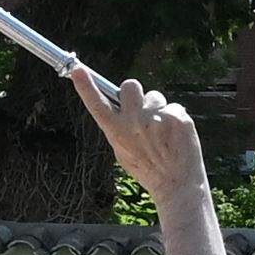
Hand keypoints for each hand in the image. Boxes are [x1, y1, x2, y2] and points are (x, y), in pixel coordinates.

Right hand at [72, 65, 209, 211]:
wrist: (176, 184)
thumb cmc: (148, 168)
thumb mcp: (123, 152)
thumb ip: (119, 127)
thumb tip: (118, 103)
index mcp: (116, 132)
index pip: (97, 105)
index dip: (86, 87)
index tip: (77, 70)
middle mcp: (133, 123)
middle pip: (130, 86)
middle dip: (136, 94)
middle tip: (143, 112)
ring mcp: (155, 118)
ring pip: (154, 96)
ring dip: (157, 109)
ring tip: (162, 132)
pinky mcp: (176, 116)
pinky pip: (173, 106)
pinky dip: (175, 119)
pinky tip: (176, 137)